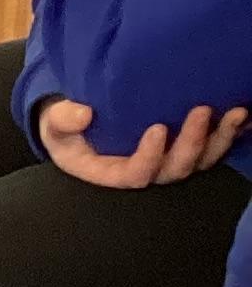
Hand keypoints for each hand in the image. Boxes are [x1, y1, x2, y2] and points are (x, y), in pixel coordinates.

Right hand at [37, 97, 246, 188]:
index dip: (150, 157)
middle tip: (201, 111)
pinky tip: (242, 115)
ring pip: (199, 161)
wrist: (78, 125)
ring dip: (219, 140)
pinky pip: (210, 148)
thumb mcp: (53, 124)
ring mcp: (166, 160)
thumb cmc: (66, 129)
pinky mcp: (181, 147)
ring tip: (235, 113)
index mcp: (111, 172)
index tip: (158, 128)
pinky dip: (228, 134)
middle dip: (192, 144)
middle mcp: (144, 171)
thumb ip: (62, 119)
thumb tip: (83, 114)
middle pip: (175, 170)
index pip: (136, 174)